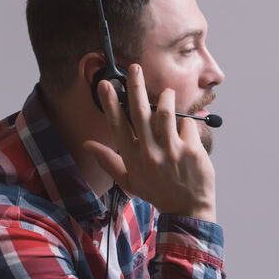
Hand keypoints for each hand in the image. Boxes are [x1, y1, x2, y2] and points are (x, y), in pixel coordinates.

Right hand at [84, 64, 216, 221]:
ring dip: (166, 98)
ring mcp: (171, 151)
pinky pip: (187, 126)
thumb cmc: (157, 193)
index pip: (118, 125)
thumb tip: (87, 145)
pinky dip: (186, 122)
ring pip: (165, 113)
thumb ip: (108, 160)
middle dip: (136, 87)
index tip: (106, 84)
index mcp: (132, 157)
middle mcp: (149, 152)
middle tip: (135, 69)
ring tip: (167, 92)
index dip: (110, 102)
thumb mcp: (128, 181)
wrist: (187, 209)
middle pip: (140, 112)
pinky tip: (186, 127)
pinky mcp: (191, 151)